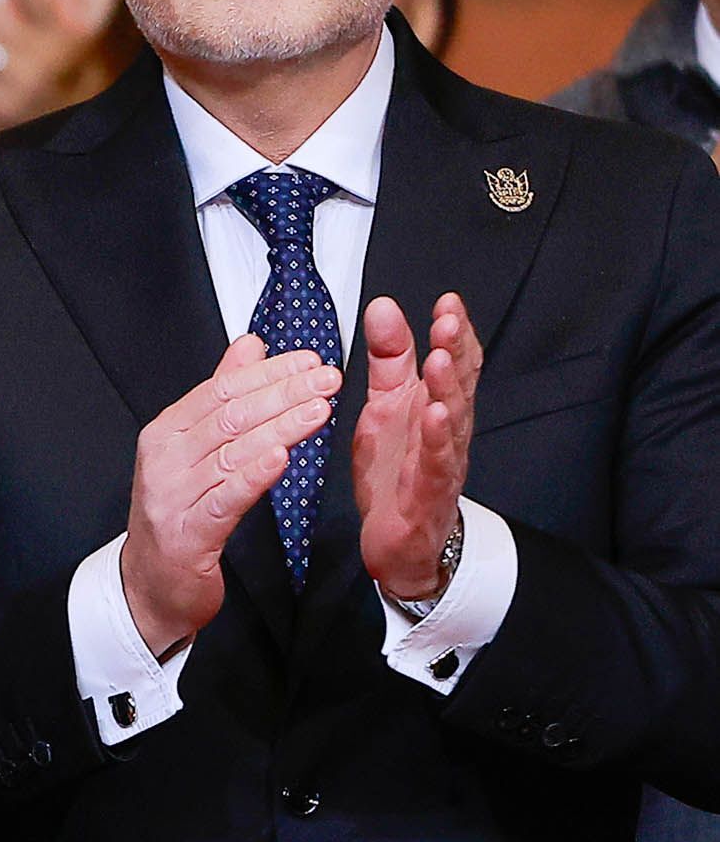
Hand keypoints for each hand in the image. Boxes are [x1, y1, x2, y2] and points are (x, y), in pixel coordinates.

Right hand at [123, 333, 341, 655]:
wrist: (152, 584)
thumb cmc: (181, 515)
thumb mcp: (194, 450)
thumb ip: (221, 396)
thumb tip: (249, 344)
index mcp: (167, 433)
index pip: (219, 390)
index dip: (267, 373)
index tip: (310, 361)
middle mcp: (163, 459)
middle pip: (228, 416)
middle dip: (283, 394)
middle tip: (328, 380)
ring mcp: (171, 496)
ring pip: (231, 453)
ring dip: (280, 428)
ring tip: (320, 411)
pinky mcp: (187, 533)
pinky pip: (224, 498)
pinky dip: (254, 475)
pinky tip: (281, 457)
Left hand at [354, 291, 480, 603]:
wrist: (396, 541)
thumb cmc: (396, 471)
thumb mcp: (384, 406)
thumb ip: (388, 360)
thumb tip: (383, 306)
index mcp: (435, 406)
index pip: (453, 364)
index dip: (454, 333)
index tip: (448, 300)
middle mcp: (446, 431)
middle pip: (457, 386)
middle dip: (454, 352)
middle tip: (447, 320)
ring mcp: (441, 463)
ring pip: (451, 422)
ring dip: (447, 390)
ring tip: (439, 360)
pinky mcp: (427, 495)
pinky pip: (435, 465)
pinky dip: (436, 441)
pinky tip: (434, 417)